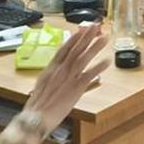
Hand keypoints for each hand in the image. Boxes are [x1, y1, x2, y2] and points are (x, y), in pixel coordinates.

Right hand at [22, 24, 110, 138]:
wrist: (36, 117)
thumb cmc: (37, 106)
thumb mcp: (42, 86)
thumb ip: (51, 78)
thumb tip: (56, 75)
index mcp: (50, 68)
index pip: (63, 49)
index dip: (73, 39)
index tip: (80, 30)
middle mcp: (60, 70)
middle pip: (75, 49)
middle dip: (86, 37)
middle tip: (95, 26)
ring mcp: (68, 78)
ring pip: (83, 58)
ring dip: (95, 47)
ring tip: (105, 37)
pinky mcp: (76, 88)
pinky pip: (90, 75)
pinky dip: (99, 67)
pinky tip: (107, 61)